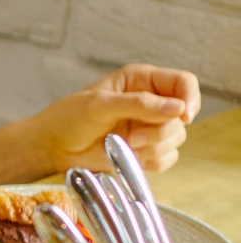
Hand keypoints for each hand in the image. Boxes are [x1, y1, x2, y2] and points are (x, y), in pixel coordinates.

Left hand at [32, 65, 200, 176]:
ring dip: (153, 148)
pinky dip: (150, 162)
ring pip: (176, 140)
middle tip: (131, 139)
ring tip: (123, 146)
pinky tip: (128, 158)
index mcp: (143, 80)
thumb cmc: (69, 118)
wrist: (53, 146)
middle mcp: (151, 102)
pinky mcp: (145, 150)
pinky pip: (166, 159)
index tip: (183, 116)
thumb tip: (178, 108)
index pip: (184, 83)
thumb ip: (139, 104)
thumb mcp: (100, 105)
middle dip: (160, 132)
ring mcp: (149, 127)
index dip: (190, 98)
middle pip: (182, 117)